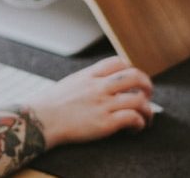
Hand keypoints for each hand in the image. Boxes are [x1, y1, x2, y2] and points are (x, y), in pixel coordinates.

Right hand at [27, 56, 153, 147]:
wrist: (41, 120)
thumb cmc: (52, 105)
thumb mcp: (71, 82)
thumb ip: (88, 80)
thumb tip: (100, 83)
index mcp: (90, 75)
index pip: (118, 62)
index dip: (131, 69)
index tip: (133, 80)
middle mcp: (99, 86)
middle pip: (134, 76)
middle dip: (147, 85)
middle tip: (148, 94)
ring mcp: (103, 104)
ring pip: (138, 99)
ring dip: (148, 110)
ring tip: (146, 118)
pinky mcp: (105, 123)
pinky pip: (132, 118)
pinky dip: (139, 123)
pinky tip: (135, 128)